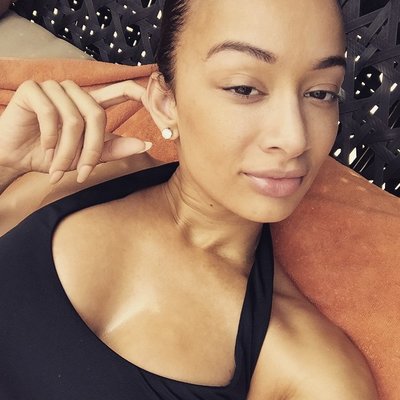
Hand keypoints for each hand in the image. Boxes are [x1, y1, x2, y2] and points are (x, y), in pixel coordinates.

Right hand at [0, 79, 151, 183]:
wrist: (15, 157)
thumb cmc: (52, 155)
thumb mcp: (87, 155)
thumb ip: (114, 149)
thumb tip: (146, 144)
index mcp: (91, 104)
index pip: (122, 90)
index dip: (141, 94)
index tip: (159, 107)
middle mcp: (75, 91)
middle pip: (97, 115)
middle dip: (90, 150)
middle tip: (81, 173)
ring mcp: (53, 88)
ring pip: (74, 119)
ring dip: (67, 151)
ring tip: (58, 167)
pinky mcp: (33, 90)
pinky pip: (51, 114)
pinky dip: (50, 139)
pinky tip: (45, 150)